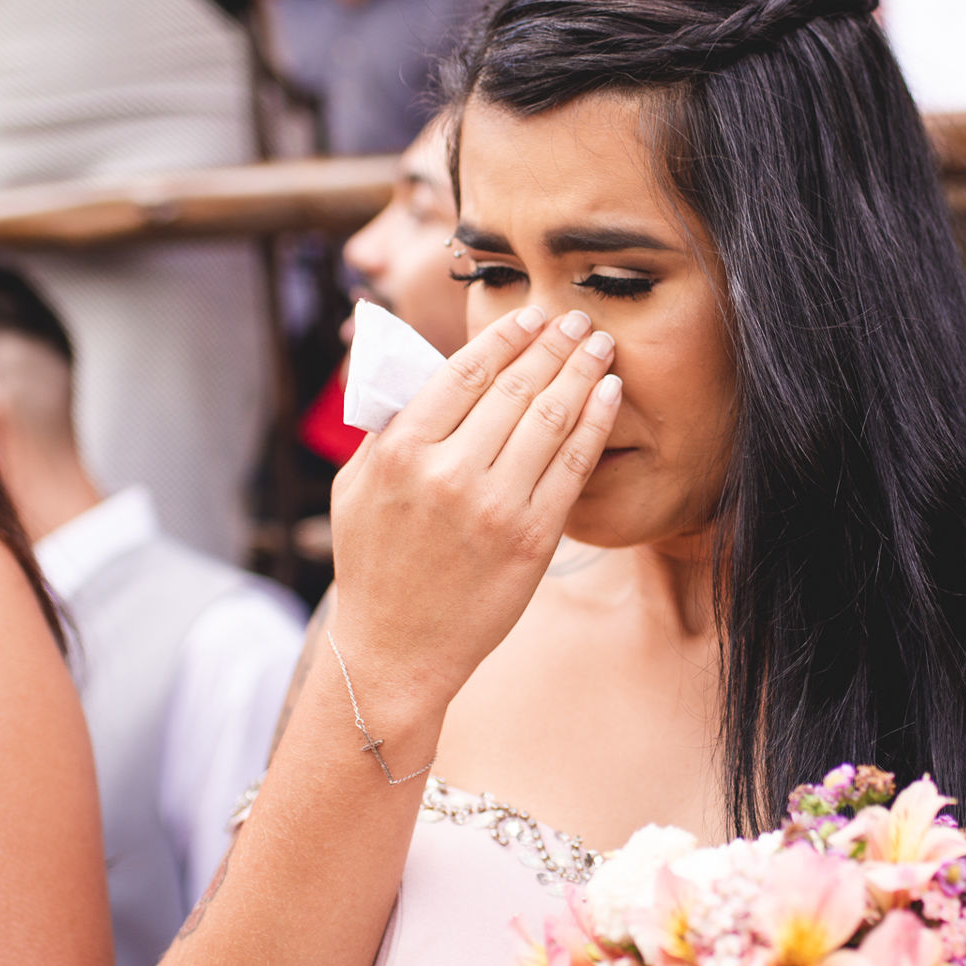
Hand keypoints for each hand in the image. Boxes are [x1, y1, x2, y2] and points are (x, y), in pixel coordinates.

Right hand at [326, 305, 621, 711]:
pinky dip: (594, 424)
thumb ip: (388, 426)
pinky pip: (572, 468)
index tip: (532, 316)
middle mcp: (448, 474)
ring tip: (600, 347)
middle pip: (515, 389)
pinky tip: (608, 395)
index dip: (507, 336)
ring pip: (549, 420)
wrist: (396, 650)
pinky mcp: (531, 540)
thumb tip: (421, 366)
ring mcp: (494, 507)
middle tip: (578, 319)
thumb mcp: (357, 487)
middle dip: (554, 345)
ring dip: (582, 373)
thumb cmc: (374, 563)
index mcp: (401, 451)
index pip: (465, 371)